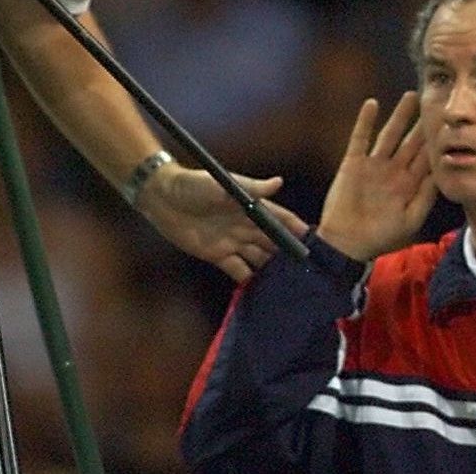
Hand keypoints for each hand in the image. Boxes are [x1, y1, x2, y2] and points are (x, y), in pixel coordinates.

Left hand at [137, 162, 307, 282]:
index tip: (315, 242)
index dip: (296, 229)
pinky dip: (249, 280)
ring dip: (272, 270)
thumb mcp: (220, 184)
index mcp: (249, 206)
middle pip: (272, 242)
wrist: (160, 197)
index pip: (279, 219)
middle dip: (288, 254)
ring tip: (289, 286)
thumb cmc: (192, 184)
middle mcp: (245, 225)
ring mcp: (232, 241)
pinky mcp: (217, 255)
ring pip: (259, 258)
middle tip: (307, 271)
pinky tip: (261, 292)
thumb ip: (250, 188)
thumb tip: (278, 182)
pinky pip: (238, 269)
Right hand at [316, 92, 437, 262]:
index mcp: (409, 184)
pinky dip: (365, 121)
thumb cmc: (380, 237)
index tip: (454, 126)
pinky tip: (372, 104)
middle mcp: (393, 171)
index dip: (440, 143)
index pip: (427, 159)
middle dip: (424, 124)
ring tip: (412, 97)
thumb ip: (426, 197)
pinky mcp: (354, 162)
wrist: (346, 244)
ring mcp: (374, 165)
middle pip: (412, 142)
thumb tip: (442, 174)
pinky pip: (360, 137)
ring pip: (390, 134)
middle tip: (438, 103)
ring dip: (400, 116)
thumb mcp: (410, 220)